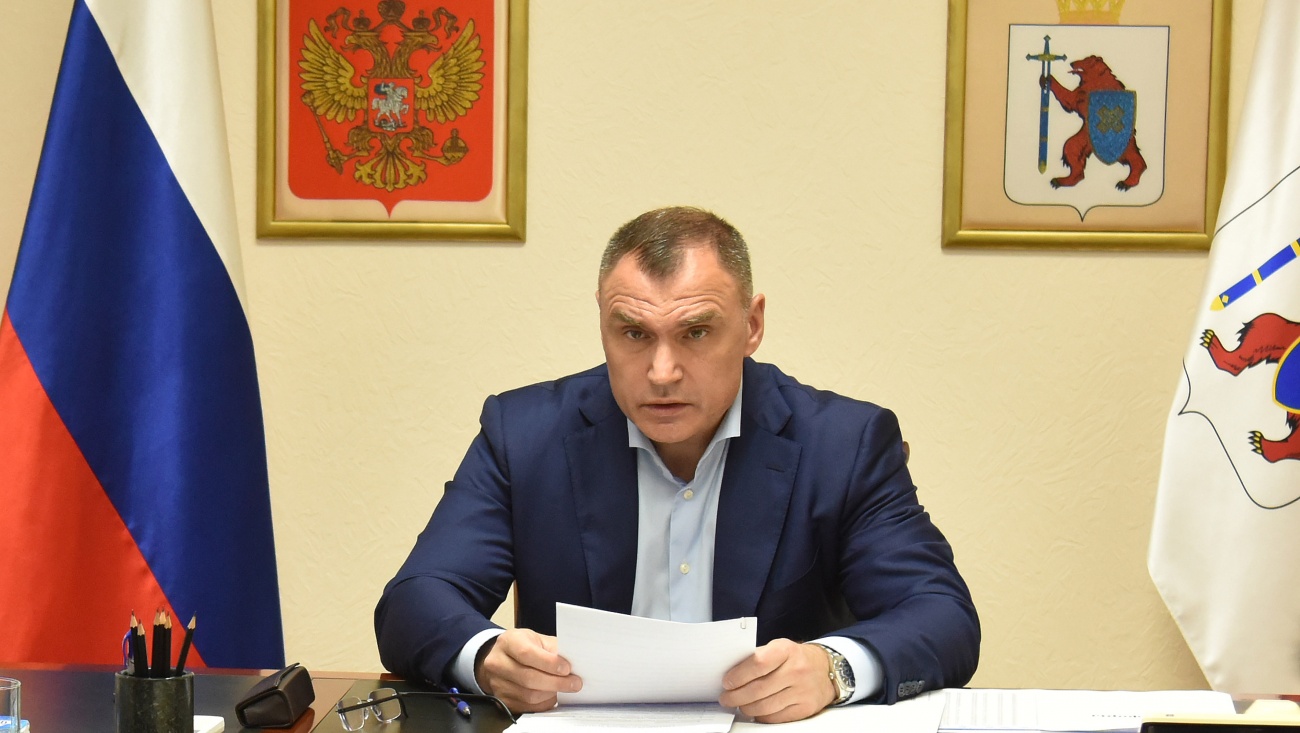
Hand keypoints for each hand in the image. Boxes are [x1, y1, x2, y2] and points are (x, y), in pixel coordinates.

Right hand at [474, 628, 581, 713]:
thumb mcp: (538, 640)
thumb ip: (553, 650)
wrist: (503, 659)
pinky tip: (552, 696)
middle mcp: (497, 663)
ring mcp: (497, 683)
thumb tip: (574, 665)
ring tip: (564, 688)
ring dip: (551, 694)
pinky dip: (543, 703)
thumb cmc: (524, 647)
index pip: (527, 654)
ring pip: (528, 695)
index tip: (567, 668)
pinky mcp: (502, 700)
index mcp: (508, 642)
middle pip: (528, 678)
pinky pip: (527, 707)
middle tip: (574, 683)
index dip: (549, 663)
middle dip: (555, 682)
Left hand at [719, 639, 835, 722]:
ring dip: (746, 707)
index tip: (727, 682)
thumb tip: (732, 674)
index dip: (739, 675)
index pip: (758, 663)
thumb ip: (758, 658)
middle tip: (726, 697)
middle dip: (736, 696)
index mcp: (786, 650)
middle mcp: (796, 670)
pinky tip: (756, 710)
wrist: (825, 669)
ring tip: (739, 704)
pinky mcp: (805, 708)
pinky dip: (761, 715)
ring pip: (765, 706)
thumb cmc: (795, 658)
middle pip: (758, 689)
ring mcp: (802, 691)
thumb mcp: (779, 648)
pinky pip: (775, 717)